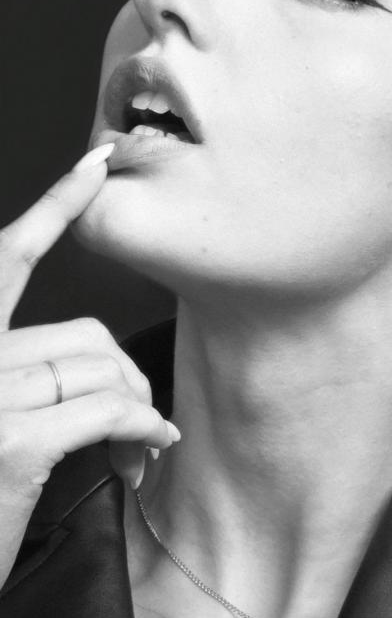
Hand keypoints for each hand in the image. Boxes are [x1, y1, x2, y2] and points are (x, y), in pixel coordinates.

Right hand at [0, 144, 178, 589]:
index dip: (55, 205)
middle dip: (125, 376)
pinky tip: (152, 454)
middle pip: (81, 334)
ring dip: (137, 412)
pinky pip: (107, 412)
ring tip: (132, 456)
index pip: (8, 260)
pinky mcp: (10, 444)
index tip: (98, 162)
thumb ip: (20, 382)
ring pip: (102, 372)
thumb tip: (104, 380)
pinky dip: (143, 431)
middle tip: (135, 425)